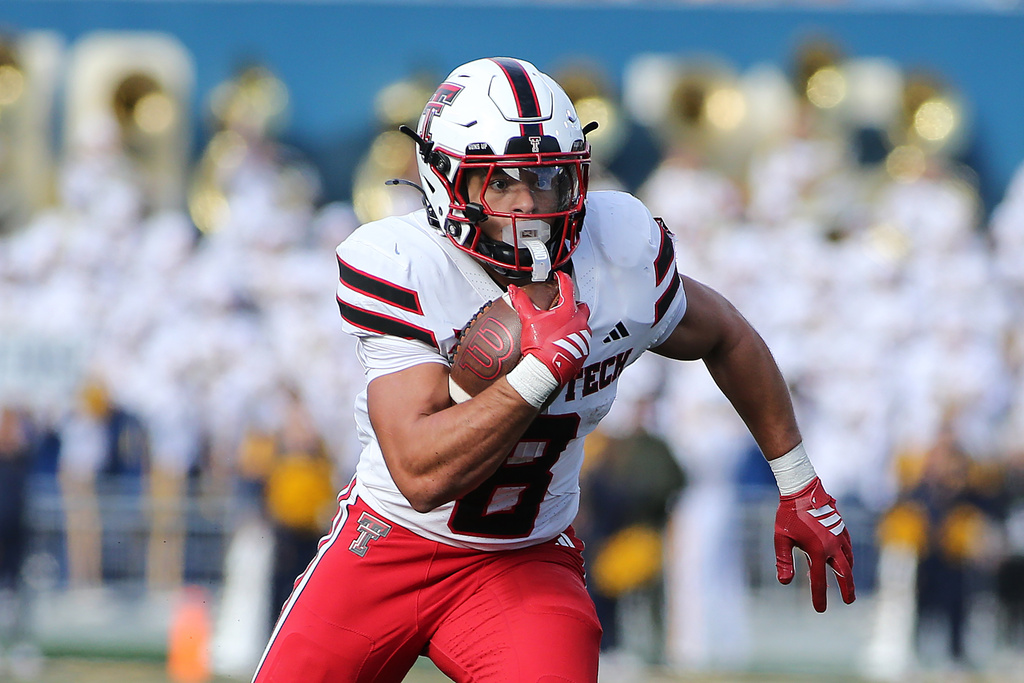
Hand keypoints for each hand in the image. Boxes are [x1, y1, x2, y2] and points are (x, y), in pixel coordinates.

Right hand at [507, 271, 590, 385]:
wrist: (546, 371)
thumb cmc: (540, 346)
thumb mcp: (529, 320)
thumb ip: (522, 302)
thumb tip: (513, 290)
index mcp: (568, 311)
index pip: (568, 288)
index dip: (563, 279)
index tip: (560, 276)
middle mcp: (580, 322)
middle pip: (580, 306)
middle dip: (573, 304)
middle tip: (561, 306)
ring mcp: (583, 337)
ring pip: (583, 324)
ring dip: (574, 322)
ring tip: (560, 327)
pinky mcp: (583, 351)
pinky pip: (582, 340)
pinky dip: (574, 338)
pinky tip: (563, 341)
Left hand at [774, 477, 855, 611]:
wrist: (802, 490)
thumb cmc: (788, 515)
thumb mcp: (782, 539)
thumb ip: (784, 561)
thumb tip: (784, 582)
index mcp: (817, 551)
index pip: (819, 581)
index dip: (819, 597)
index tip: (820, 610)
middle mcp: (832, 546)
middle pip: (844, 573)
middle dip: (847, 589)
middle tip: (849, 601)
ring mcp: (838, 536)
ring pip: (848, 559)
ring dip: (849, 573)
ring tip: (848, 581)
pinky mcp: (841, 527)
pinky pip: (848, 545)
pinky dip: (848, 556)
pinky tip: (845, 558)